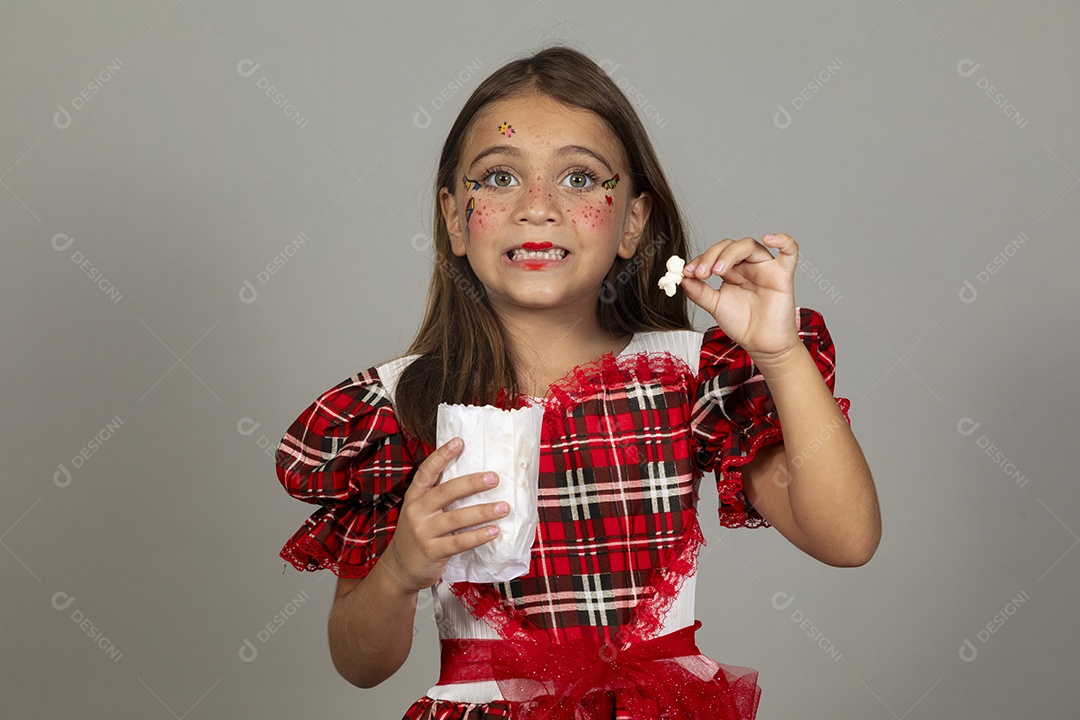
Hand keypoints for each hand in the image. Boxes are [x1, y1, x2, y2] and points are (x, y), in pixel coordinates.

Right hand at [380, 438, 508, 593]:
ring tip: (503, 507)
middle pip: (446, 491)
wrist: (399, 569)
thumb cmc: (418, 534)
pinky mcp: (432, 552)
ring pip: (456, 517)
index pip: (427, 471)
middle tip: (494, 478)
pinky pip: (459, 542)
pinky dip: (478, 536)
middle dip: (472, 483)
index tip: (460, 442)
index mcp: (415, 496)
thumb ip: (438, 497)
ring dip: (482, 511)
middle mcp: (416, 511)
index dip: (442, 455)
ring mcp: (423, 532)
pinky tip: (494, 532)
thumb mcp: (420, 511)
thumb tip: (474, 479)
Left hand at [680, 233, 800, 358]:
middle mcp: (748, 266)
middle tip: (701, 273)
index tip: (687, 272)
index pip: (715, 254)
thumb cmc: (743, 324)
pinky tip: (768, 238)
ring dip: (729, 253)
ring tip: (718, 270)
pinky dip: (782, 240)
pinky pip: (790, 251)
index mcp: (732, 271)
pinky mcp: (783, 275)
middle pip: (729, 246)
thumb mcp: (714, 305)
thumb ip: (698, 291)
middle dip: (711, 256)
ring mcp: (765, 268)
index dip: (700, 259)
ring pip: (749, 245)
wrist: (761, 344)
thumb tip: (682, 277)